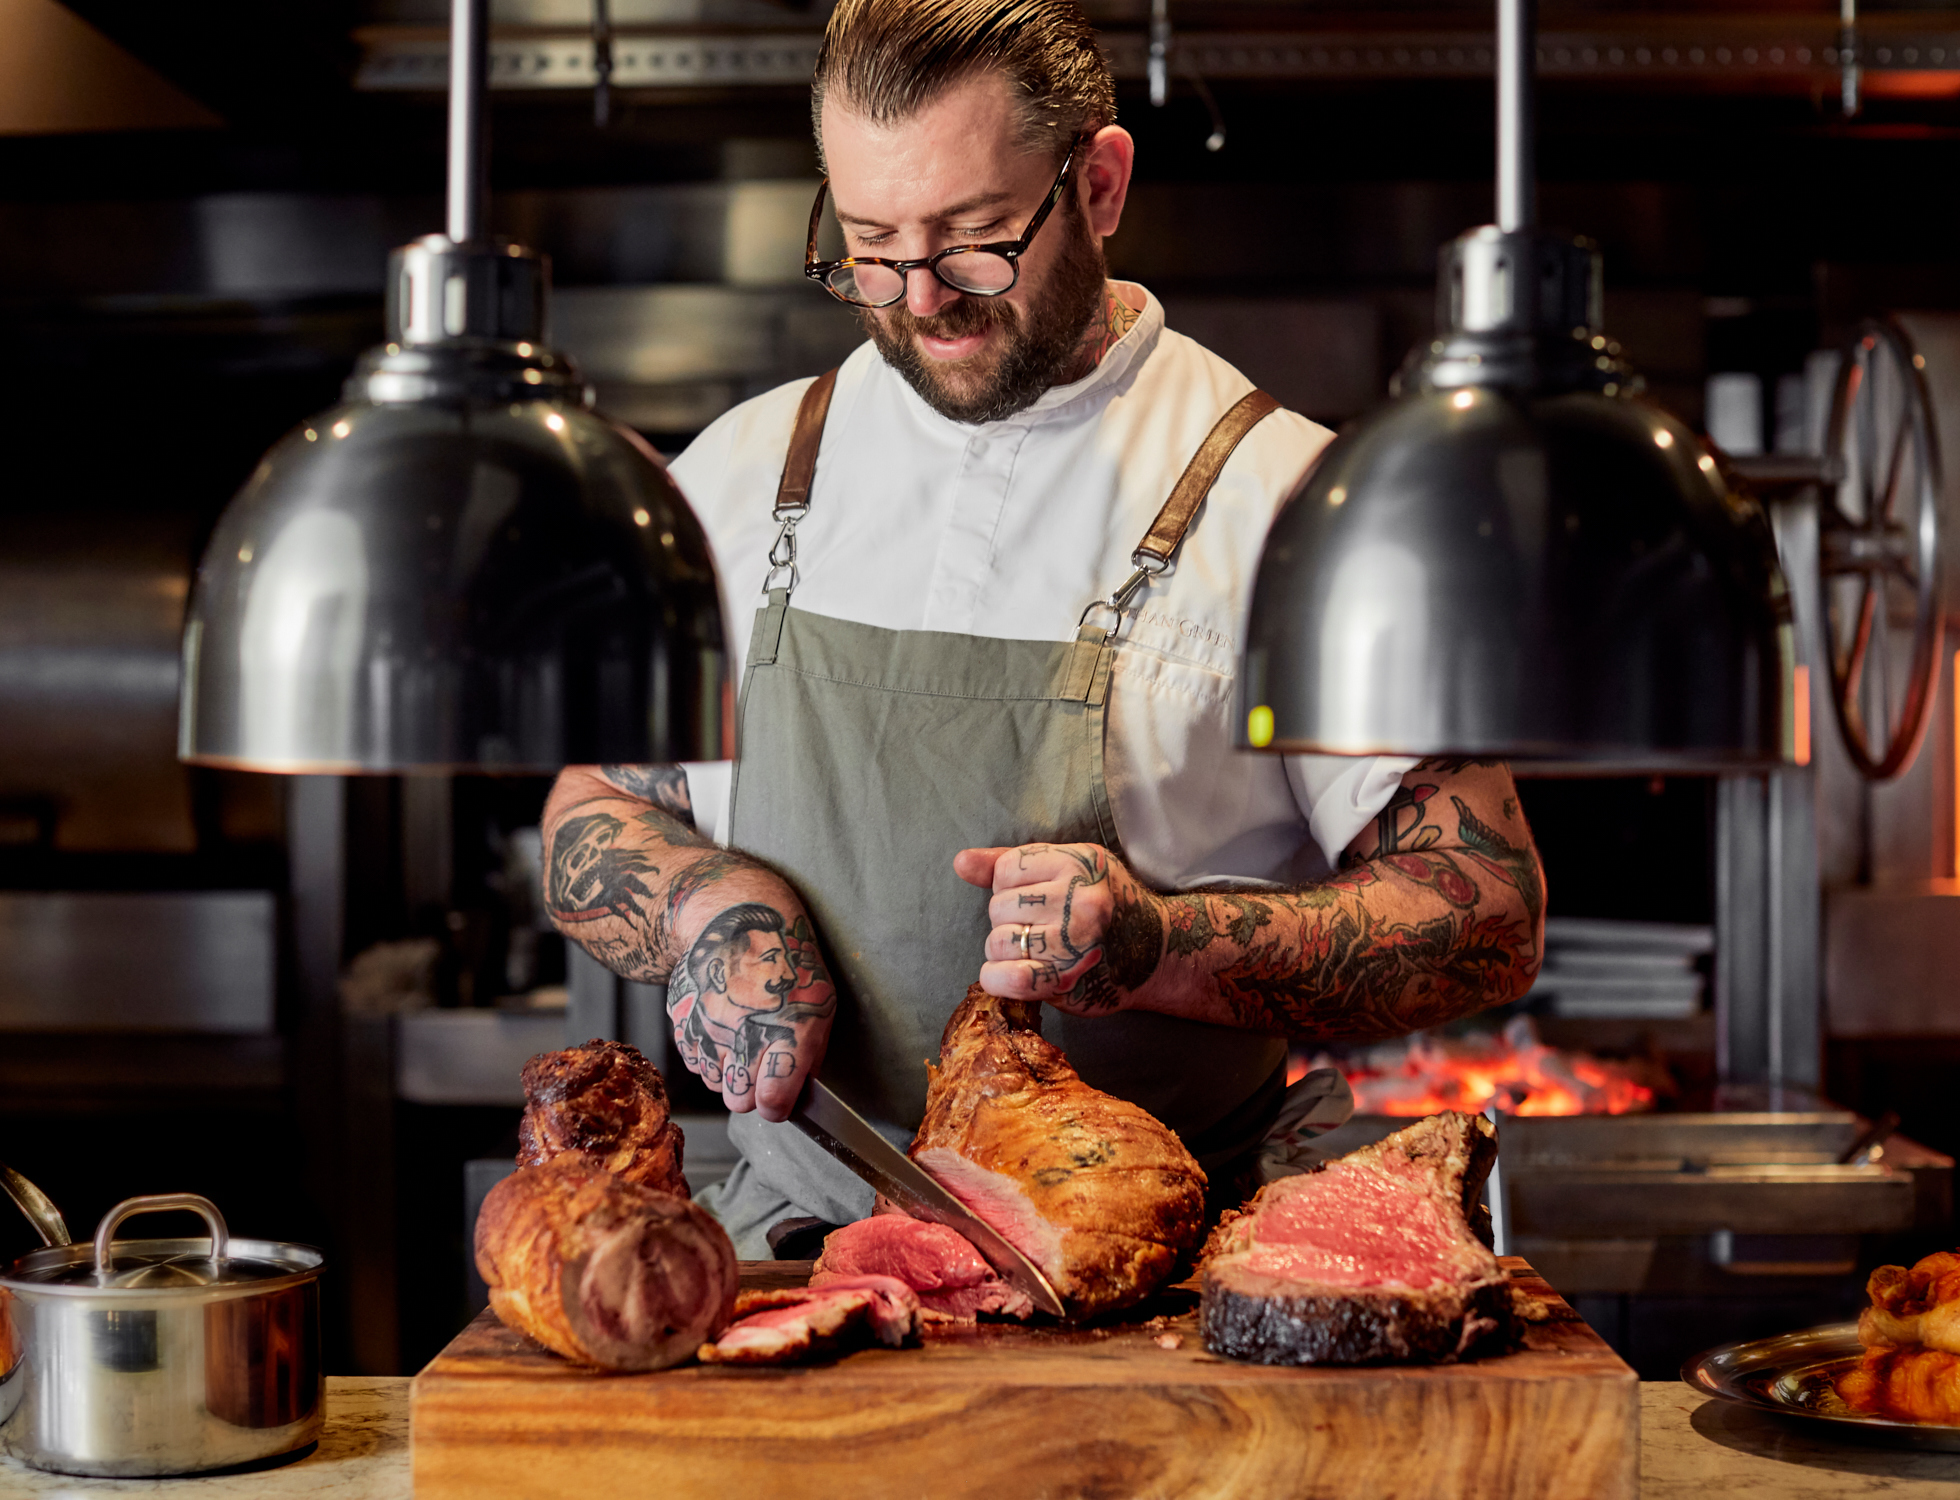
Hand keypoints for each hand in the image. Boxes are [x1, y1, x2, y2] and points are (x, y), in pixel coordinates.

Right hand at [664, 903, 835, 1121]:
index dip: (777, 1106)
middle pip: (740, 1101)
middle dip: (751, 1093)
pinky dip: (708, 1053)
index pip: (775, 1095)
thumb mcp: (819, 1002)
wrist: (733, 919)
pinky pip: (695, 1061)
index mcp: (790, 1028)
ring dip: (729, 1072)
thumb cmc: (785, 960)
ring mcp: (709, 1027)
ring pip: (716, 1083)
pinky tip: (721, 1027)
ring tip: (741, 1041)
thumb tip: (798, 1094)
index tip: (778, 1103)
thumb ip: (811, 1054)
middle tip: (760, 1069)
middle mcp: (745, 1030)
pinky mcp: (683, 1021)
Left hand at [954, 842, 1164, 1012]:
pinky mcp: (1067, 980)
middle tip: (1035, 927)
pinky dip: (996, 978)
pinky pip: (1008, 978)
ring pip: (997, 942)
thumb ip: (1012, 863)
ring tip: (1029, 950)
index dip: (1007, 885)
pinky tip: (1005, 974)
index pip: (1006, 869)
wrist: (1156, 952)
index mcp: (1079, 865)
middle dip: (1007, 919)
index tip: (1030, 897)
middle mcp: (1079, 901)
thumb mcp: (1070, 867)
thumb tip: (960, 862)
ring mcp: (1074, 943)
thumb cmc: (1106, 906)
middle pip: (998, 907)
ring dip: (1002, 951)